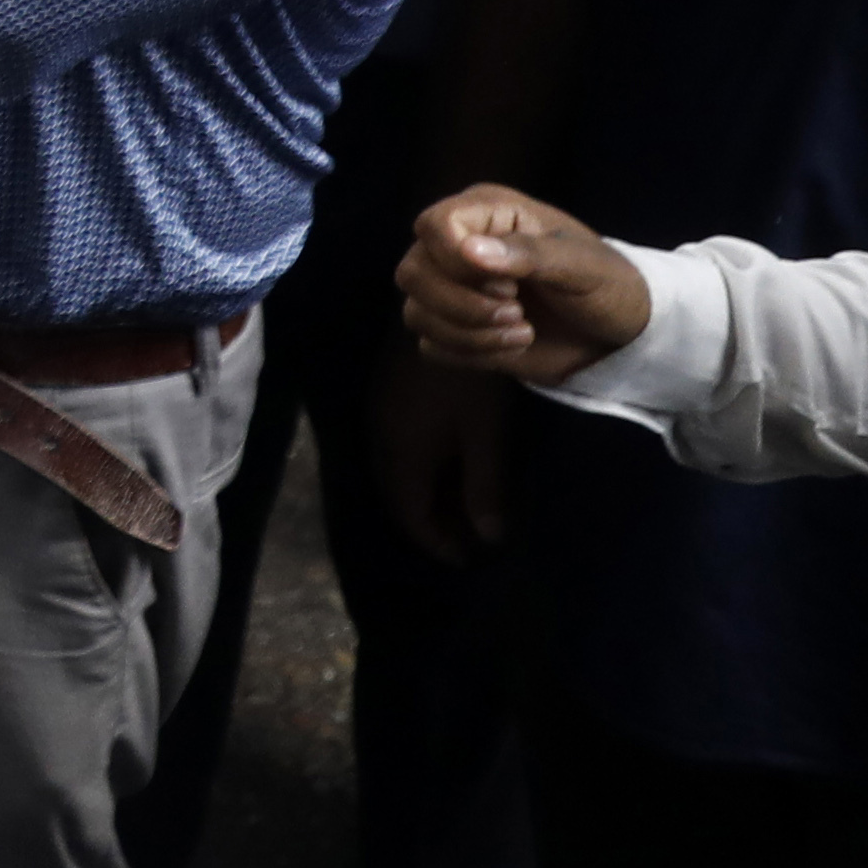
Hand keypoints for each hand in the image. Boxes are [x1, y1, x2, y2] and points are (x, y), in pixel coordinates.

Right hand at [367, 341, 517, 563]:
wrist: (442, 309)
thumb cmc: (468, 376)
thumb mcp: (485, 433)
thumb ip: (484, 487)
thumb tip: (488, 536)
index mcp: (402, 454)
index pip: (411, 515)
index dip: (438, 542)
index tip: (468, 558)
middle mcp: (381, 439)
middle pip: (398, 495)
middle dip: (430, 521)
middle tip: (465, 536)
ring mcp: (380, 414)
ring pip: (396, 471)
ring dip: (424, 493)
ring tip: (460, 502)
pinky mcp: (386, 395)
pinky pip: (396, 447)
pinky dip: (419, 468)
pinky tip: (446, 462)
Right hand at [396, 184, 650, 384]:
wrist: (620, 336)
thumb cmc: (607, 284)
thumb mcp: (582, 265)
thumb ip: (529, 253)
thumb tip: (469, 252)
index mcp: (487, 212)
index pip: (433, 226)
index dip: (455, 260)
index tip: (509, 283)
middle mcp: (459, 246)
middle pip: (413, 272)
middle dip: (462, 304)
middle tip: (516, 311)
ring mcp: (454, 289)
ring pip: (417, 311)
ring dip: (468, 332)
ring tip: (521, 332)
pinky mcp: (457, 329)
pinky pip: (430, 344)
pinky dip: (468, 352)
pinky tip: (509, 347)